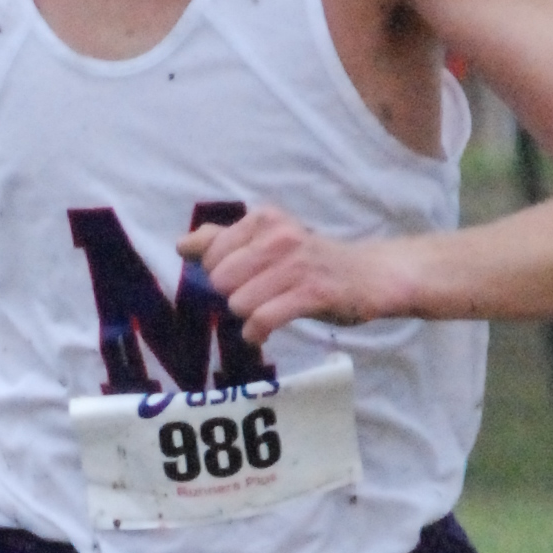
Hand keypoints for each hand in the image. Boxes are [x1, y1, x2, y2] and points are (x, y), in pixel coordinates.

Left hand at [179, 201, 407, 342]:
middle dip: (233, 296)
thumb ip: (223, 241)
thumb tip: (182, 245)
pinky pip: (263, 319)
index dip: (221, 275)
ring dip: (248, 316)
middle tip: (258, 297)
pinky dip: (257, 332)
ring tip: (268, 311)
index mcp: (264, 219)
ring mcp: (297, 264)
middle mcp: (279, 236)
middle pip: (220, 281)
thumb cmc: (312, 261)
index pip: (210, 255)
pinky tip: (263, 332)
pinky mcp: (313, 293)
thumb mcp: (268, 242)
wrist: (370, 275)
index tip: (245, 279)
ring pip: (239, 302)